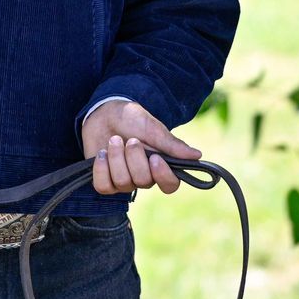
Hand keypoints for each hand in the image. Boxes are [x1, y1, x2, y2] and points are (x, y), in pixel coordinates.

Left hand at [81, 100, 202, 194]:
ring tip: (114, 140)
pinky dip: (101, 169)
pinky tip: (101, 154)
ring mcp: (124, 180)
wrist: (105, 111)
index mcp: (160, 164)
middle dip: (134, 158)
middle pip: (143, 181)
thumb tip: (197, 155)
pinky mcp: (105, 180)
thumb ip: (171, 144)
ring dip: (116, 158)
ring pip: (122, 183)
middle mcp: (144, 176)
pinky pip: (103, 186)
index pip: (170, 185)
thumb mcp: (152, 127)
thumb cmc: (132, 119)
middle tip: (130, 139)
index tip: (155, 158)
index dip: (163, 176)